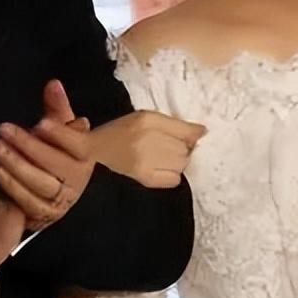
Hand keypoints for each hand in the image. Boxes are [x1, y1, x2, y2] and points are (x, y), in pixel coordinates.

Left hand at [0, 80, 94, 230]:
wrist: (8, 201)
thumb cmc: (32, 161)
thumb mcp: (44, 133)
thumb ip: (53, 110)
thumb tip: (54, 84)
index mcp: (83, 156)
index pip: (80, 146)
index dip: (62, 135)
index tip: (40, 123)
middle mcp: (77, 179)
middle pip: (60, 165)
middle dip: (30, 146)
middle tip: (4, 131)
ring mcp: (62, 200)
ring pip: (44, 184)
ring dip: (18, 165)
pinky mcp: (44, 216)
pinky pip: (31, 203)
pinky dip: (14, 186)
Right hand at [86, 110, 205, 187]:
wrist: (95, 148)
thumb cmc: (122, 130)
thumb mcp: (145, 117)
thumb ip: (173, 123)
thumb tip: (202, 132)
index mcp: (147, 119)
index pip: (186, 130)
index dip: (193, 134)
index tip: (193, 136)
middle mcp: (146, 138)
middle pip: (185, 148)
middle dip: (182, 148)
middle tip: (168, 147)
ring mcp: (145, 160)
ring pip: (182, 164)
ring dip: (177, 161)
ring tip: (162, 157)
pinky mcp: (144, 178)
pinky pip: (174, 179)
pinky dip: (172, 175)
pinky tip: (161, 169)